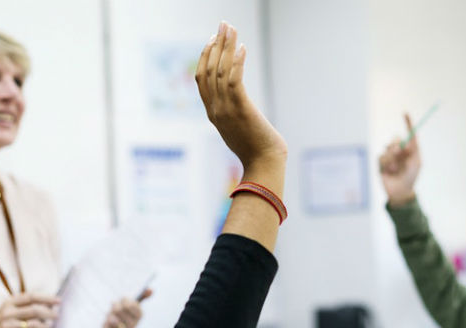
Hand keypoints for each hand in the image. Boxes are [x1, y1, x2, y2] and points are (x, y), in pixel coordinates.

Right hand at [0, 293, 60, 327]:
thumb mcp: (7, 310)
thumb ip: (24, 305)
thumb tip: (50, 304)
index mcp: (8, 302)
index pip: (31, 296)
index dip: (47, 298)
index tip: (59, 300)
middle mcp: (7, 313)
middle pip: (35, 310)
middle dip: (49, 312)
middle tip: (57, 315)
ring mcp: (7, 327)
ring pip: (35, 325)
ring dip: (45, 326)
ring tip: (48, 326)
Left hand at [101, 289, 151, 327]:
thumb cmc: (124, 314)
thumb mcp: (132, 305)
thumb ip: (142, 296)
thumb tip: (151, 290)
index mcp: (139, 316)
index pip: (130, 304)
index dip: (124, 300)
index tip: (122, 299)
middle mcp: (133, 326)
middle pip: (119, 310)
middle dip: (114, 306)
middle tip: (113, 305)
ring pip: (113, 320)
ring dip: (110, 315)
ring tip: (110, 315)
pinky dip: (105, 324)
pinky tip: (107, 322)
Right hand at [196, 22, 286, 169]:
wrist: (264, 165)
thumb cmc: (257, 150)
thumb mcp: (239, 129)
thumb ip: (234, 113)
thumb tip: (239, 102)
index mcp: (213, 114)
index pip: (201, 80)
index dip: (205, 57)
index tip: (212, 40)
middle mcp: (215, 109)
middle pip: (209, 70)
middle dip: (215, 44)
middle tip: (222, 25)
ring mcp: (226, 110)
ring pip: (220, 72)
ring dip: (225, 47)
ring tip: (231, 29)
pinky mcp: (241, 109)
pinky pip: (234, 80)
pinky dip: (236, 62)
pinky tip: (242, 48)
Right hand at [378, 113, 420, 205]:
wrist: (400, 191)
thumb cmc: (411, 177)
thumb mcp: (416, 162)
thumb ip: (413, 150)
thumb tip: (404, 141)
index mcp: (410, 149)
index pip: (409, 133)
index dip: (407, 122)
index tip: (405, 113)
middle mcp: (399, 151)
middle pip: (396, 139)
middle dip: (397, 145)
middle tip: (400, 152)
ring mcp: (390, 156)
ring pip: (388, 148)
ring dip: (392, 158)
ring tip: (396, 168)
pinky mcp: (381, 163)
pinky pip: (381, 157)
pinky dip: (386, 163)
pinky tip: (389, 171)